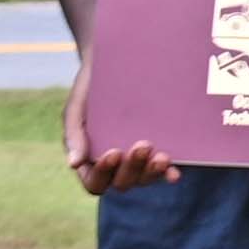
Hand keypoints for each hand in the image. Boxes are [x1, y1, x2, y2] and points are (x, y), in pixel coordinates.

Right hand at [61, 74, 180, 195]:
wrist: (116, 66)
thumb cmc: (90, 91)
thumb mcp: (76, 109)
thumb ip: (73, 135)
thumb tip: (74, 164)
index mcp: (90, 161)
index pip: (95, 182)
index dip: (103, 174)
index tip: (113, 153)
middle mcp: (115, 167)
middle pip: (123, 182)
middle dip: (133, 167)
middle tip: (142, 145)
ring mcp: (138, 162)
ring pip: (144, 179)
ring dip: (152, 172)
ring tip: (161, 157)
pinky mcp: (157, 153)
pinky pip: (163, 171)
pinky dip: (168, 173)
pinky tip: (174, 172)